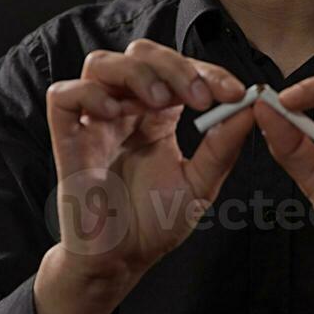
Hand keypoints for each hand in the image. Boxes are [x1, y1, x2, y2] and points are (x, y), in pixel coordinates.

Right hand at [46, 38, 253, 283]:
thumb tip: (251, 107)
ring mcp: (95, 121)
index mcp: (158, 115)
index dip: (208, 71)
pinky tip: (115, 114)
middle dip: (174, 65)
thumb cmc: (156, 222)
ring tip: (158, 100)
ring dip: (135, 72)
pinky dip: (90, 93)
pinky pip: (63, 95)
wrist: (121, 261)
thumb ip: (223, 145)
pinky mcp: (67, 138)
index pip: (179, 70)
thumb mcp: (201, 183)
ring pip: (101, 63)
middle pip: (141, 53)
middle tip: (199, 96)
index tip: (235, 92)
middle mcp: (126, 109)